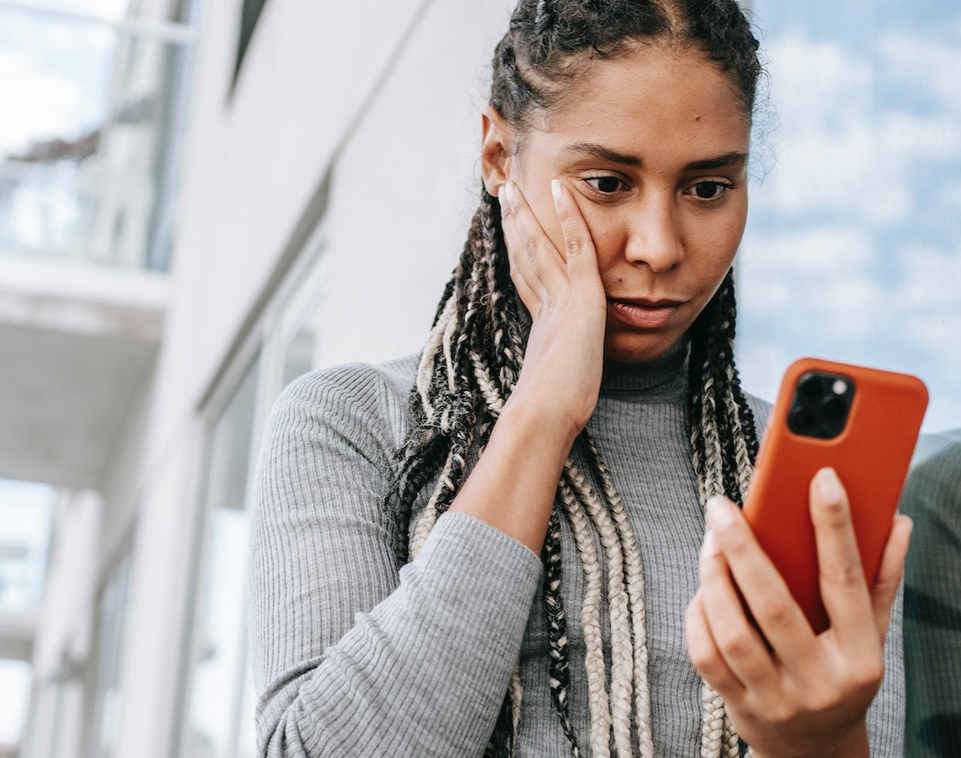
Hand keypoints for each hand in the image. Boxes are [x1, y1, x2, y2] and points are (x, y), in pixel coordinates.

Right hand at [499, 179, 606, 437]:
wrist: (546, 414)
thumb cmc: (552, 414)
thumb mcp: (560, 390)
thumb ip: (558, 381)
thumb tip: (551, 400)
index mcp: (540, 325)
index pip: (528, 279)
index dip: (518, 253)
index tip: (512, 234)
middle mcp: (544, 306)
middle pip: (524, 256)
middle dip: (515, 225)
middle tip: (504, 196)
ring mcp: (559, 298)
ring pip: (539, 246)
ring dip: (526, 214)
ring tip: (514, 187)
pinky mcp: (579, 296)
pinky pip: (576, 246)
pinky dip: (569, 216)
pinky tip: (562, 190)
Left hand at [685, 467, 911, 757]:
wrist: (816, 753)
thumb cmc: (841, 676)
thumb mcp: (871, 635)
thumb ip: (881, 578)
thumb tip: (897, 522)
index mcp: (860, 656)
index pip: (847, 582)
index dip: (835, 527)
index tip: (821, 478)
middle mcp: (820, 681)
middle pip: (774, 605)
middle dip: (743, 548)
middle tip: (720, 507)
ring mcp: (777, 699)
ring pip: (732, 631)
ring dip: (713, 579)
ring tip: (710, 542)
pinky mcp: (739, 707)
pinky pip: (706, 654)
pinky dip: (698, 614)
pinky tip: (703, 589)